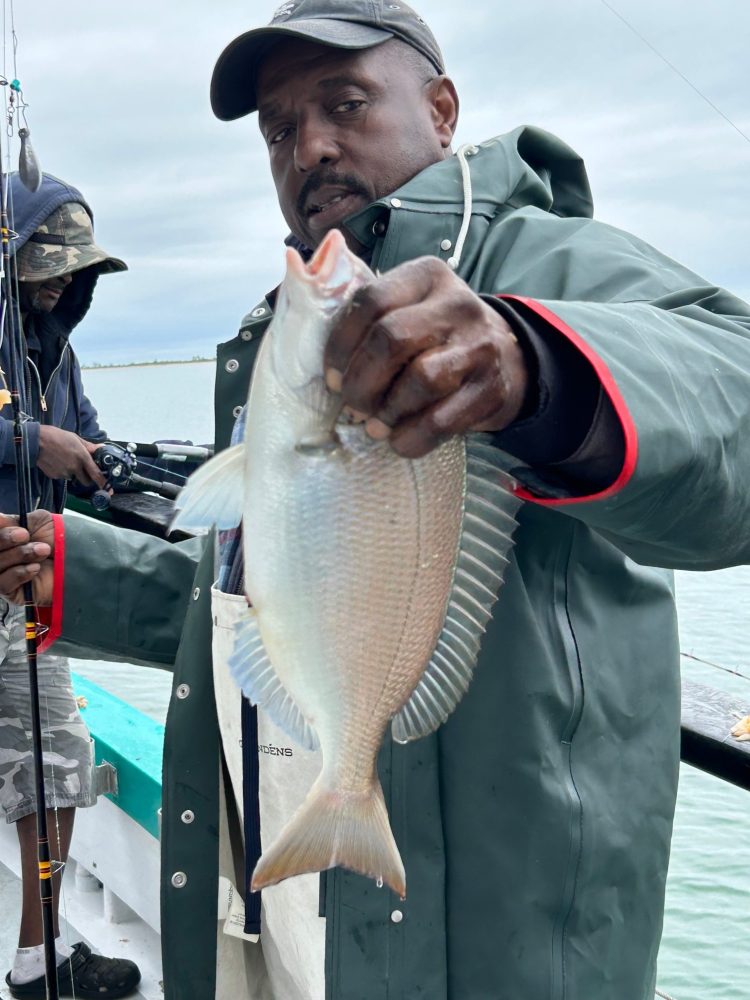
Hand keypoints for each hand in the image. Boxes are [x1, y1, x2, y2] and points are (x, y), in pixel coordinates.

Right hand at [0, 510, 53, 605]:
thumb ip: (12, 520)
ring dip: (20, 555)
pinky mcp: (12, 592)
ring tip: (42, 551)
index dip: (1, 532)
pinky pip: (3, 583)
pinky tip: (36, 568)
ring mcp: (4, 574)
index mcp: (4, 539)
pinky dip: (19, 573)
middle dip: (6, 539)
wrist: (80, 558)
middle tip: (26, 536)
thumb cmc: (60, 539)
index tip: (13, 526)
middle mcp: (2, 555)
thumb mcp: (37, 522)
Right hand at [37, 426, 105, 486]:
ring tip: (64, 459)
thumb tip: (100, 449)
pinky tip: (56, 461)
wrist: (35, 441)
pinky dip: (62, 471)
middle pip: (86, 481)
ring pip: (73, 477)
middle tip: (82, 469)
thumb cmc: (55, 437)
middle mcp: (74, 467)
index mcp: (82, 457)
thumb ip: (89, 447)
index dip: (104, 483)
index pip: (96, 474)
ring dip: (72, 472)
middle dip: (87, 477)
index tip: (109, 490)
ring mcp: (64, 473)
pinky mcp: (55, 476)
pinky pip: (62, 476)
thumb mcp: (75, 438)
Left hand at [324, 257, 528, 457]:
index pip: (370, 301)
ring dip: (387, 411)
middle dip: (362, 382)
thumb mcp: (410, 308)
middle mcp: (457, 304)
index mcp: (426, 276)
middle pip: (392, 340)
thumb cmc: (438, 338)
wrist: (508, 360)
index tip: (333, 377)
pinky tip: (399, 440)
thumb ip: (370, 314)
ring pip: (421, 379)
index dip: (341, 344)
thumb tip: (313, 325)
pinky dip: (412, 437)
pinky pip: (443, 419)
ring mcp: (480, 345)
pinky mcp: (492, 388)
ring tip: (375, 425)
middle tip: (353, 405)